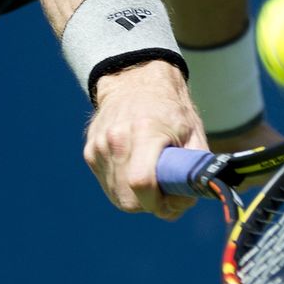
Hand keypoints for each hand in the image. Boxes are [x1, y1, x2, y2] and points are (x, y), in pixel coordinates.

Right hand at [84, 60, 207, 219]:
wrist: (136, 79)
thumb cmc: (171, 107)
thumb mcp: (193, 130)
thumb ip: (193, 168)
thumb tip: (188, 201)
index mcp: (145, 130)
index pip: (142, 182)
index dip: (159, 203)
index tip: (174, 202)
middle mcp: (116, 139)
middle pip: (128, 198)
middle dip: (151, 203)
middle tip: (167, 190)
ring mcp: (99, 146)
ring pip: (117, 196)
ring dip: (137, 197)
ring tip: (154, 173)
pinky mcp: (90, 152)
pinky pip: (108, 184)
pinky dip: (125, 185)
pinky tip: (138, 165)